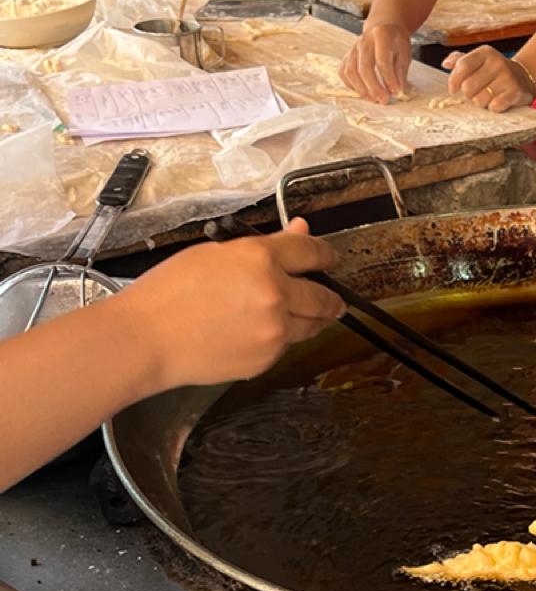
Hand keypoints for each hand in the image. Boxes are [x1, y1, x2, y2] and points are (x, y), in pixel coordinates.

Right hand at [122, 219, 344, 388]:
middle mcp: (276, 294)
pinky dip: (281, 338)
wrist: (148, 339)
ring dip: (310, 319)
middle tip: (332, 299)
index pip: (313, 252)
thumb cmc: (170, 292)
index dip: (326, 255)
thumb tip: (299, 232)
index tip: (330, 259)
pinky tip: (258, 332)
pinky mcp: (268, 358)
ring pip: (311, 325)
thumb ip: (264, 246)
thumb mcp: (215, 254)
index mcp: (260, 259)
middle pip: (324, 296)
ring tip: (295, 314)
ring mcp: (275, 331)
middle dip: (330, 297)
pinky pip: (287, 345)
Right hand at [339, 23, 412, 102]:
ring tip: (373, 99)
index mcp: (381, 36)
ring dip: (361, 89)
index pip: (382, 61)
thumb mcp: (404, 53)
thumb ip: (401, 71)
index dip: (389, 79)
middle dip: (374, 88)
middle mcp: (364, 41)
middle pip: (364, 68)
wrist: (384, 28)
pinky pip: (344, 72)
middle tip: (384, 101)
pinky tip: (363, 92)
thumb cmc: (396, 43)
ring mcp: (353, 48)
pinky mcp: (347, 56)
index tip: (396, 92)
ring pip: (351, 71)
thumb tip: (397, 90)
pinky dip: (352, 85)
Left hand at [444, 46, 533, 111]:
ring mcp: (508, 77)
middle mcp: (497, 62)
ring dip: (481, 103)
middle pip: (469, 87)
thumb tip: (446, 63)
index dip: (454, 80)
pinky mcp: (516, 92)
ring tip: (488, 98)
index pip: (463, 66)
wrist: (523, 78)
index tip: (453, 89)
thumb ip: (460, 61)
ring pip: (480, 99)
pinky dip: (493, 108)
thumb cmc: (494, 72)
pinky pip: (495, 106)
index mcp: (485, 53)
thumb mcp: (479, 61)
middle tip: (476, 93)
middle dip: (469, 94)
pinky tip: (497, 103)